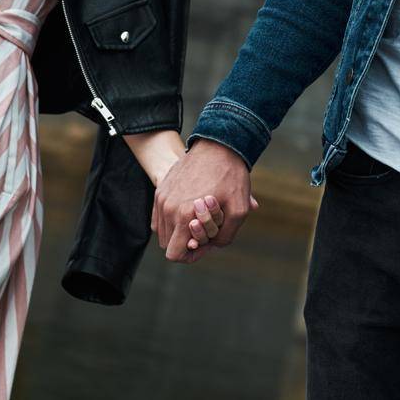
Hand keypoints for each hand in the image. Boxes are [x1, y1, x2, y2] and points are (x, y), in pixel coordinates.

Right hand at [153, 139, 254, 262]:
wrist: (219, 144)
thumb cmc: (230, 176)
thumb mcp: (239, 210)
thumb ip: (225, 236)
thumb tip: (212, 245)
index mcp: (184, 216)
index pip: (174, 254)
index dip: (190, 255)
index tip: (204, 244)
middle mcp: (168, 208)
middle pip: (169, 243)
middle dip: (186, 241)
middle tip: (206, 228)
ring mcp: (162, 197)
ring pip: (164, 230)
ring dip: (179, 229)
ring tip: (199, 215)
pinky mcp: (161, 188)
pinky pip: (160, 216)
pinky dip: (172, 218)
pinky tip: (190, 208)